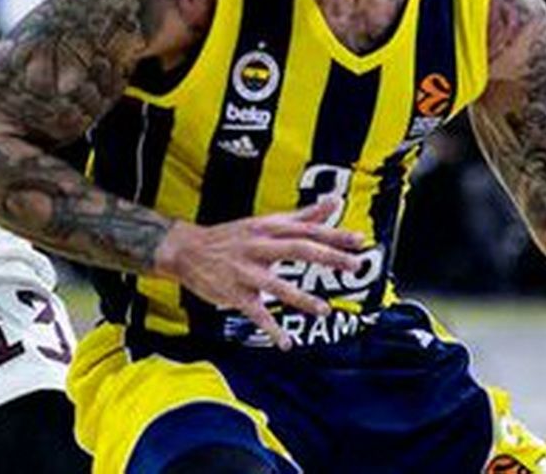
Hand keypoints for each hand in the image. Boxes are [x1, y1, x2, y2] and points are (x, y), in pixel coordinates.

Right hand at [153, 198, 365, 350]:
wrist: (186, 249)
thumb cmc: (233, 236)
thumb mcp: (267, 222)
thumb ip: (303, 215)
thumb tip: (335, 202)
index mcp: (269, 228)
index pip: (307, 229)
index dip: (334, 234)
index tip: (359, 241)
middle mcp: (259, 246)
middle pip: (298, 249)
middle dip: (328, 257)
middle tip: (353, 266)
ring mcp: (246, 270)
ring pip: (277, 285)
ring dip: (302, 299)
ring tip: (324, 310)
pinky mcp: (234, 293)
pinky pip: (256, 313)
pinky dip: (271, 328)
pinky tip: (286, 342)